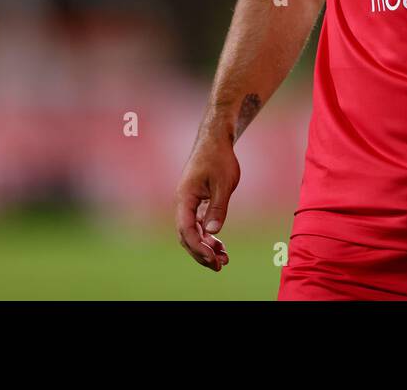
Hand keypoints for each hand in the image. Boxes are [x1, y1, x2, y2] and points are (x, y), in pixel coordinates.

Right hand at [174, 133, 239, 270]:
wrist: (215, 140)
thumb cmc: (219, 158)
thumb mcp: (223, 183)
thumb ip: (218, 207)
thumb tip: (212, 231)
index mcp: (185, 197)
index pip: (186, 229)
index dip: (198, 247)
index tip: (212, 259)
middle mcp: (183, 202)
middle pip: (186, 235)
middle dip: (201, 253)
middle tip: (219, 266)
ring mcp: (189, 203)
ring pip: (192, 232)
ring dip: (205, 247)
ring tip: (223, 260)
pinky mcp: (196, 202)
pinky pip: (198, 224)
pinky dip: (208, 236)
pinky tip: (219, 246)